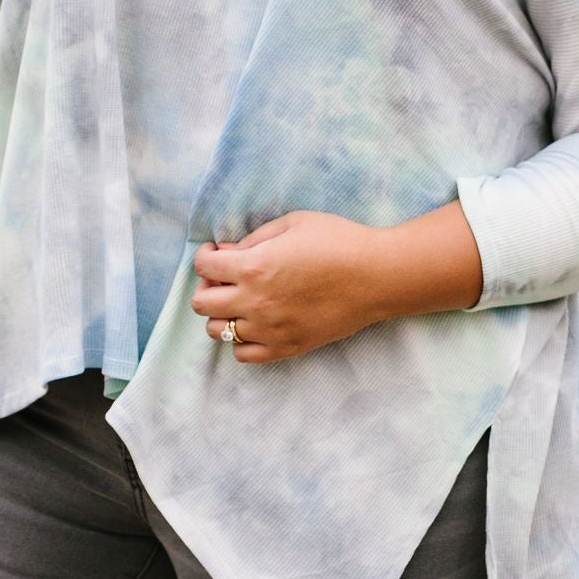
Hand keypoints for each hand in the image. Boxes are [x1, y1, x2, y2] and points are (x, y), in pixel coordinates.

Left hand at [192, 203, 483, 364]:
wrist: (377, 276)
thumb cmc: (339, 241)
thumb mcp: (292, 224)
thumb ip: (254, 239)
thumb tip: (229, 252)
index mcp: (253, 266)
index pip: (203, 267)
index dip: (205, 256)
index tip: (215, 254)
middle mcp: (254, 301)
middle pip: (201, 303)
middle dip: (207, 286)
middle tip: (224, 278)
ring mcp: (269, 329)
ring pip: (218, 332)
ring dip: (221, 314)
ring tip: (240, 302)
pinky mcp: (287, 347)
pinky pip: (244, 354)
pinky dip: (242, 340)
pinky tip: (255, 324)